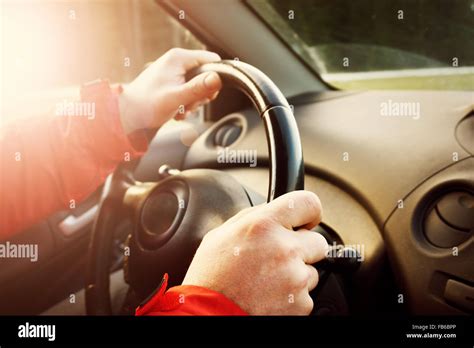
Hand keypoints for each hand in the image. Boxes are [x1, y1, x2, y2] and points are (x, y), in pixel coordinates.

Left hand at [118, 48, 221, 133]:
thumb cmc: (146, 105)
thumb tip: (218, 79)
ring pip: (199, 86)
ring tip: (180, 109)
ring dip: (193, 102)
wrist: (128, 115)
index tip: (207, 94)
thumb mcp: (176, 97)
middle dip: (202, 94)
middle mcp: (178, 62)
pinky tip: (177, 111)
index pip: (212, 60)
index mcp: (179, 58)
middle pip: (206, 75)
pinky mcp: (173, 83)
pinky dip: (186, 104)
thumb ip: (198, 88)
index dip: (215, 78)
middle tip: (189, 104)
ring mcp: (175, 72)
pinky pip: (189, 92)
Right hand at [182, 190, 327, 314]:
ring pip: (311, 271)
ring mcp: (295, 278)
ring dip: (296, 274)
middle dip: (303, 248)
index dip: (310, 212)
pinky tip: (269, 295)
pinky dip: (292, 297)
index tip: (306, 221)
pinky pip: (306, 295)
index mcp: (264, 225)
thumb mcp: (222, 234)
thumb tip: (273, 212)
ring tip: (267, 280)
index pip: (308, 203)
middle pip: (318, 241)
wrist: (207, 314)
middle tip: (280, 258)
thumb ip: (254, 218)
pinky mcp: (300, 303)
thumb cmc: (211, 276)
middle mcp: (284, 249)